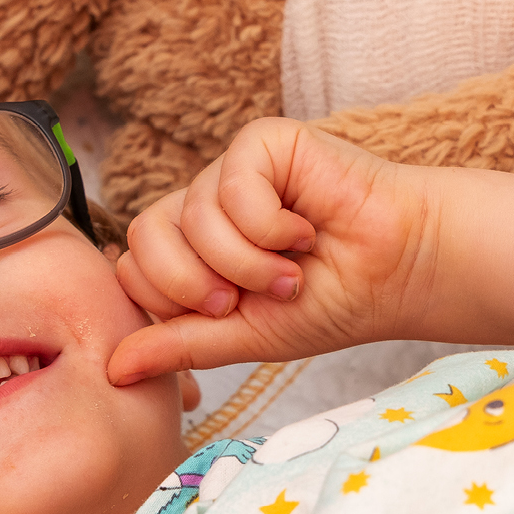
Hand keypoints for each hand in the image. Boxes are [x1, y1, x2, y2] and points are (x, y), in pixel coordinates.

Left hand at [108, 117, 436, 383]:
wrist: (401, 272)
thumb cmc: (331, 301)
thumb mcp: (246, 336)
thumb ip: (179, 345)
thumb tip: (111, 370)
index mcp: (189, 250)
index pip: (133, 270)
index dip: (173, 301)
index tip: (231, 315)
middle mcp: (201, 207)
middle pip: (144, 239)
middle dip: (198, 284)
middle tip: (249, 297)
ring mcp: (228, 173)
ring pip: (191, 217)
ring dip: (247, 262)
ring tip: (292, 271)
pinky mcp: (261, 143)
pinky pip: (230, 186)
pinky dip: (269, 226)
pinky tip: (306, 229)